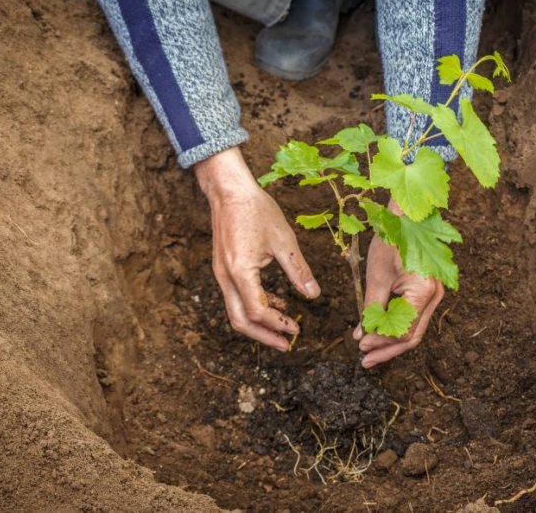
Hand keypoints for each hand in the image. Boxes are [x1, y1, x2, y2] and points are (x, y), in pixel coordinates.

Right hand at [195, 147, 319, 351]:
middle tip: (286, 345)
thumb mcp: (284, 241)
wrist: (229, 191)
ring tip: (284, 328)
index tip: (297, 330)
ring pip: (235, 311)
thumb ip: (299, 271)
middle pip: (240, 321)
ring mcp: (221, 274)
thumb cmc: (256, 210)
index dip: (278, 324)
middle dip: (264, 336)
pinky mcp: (223, 268)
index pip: (258, 311)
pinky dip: (254, 305)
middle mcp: (226, 277)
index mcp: (241, 271)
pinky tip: (276, 302)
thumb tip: (314, 296)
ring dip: (259, 324)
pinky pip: (236, 296)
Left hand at [352, 199, 444, 367]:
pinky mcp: (427, 291)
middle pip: (412, 336)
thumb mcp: (377, 277)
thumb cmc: (391, 241)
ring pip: (414, 329)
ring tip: (370, 351)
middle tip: (365, 361)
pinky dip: (396, 327)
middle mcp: (435, 297)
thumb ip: (371, 309)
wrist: (405, 217)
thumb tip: (362, 336)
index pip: (404, 332)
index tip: (361, 347)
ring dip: (391, 342)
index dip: (381, 343)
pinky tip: (380, 333)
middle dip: (387, 350)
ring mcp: (434, 295)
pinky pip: (413, 317)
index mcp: (424, 293)